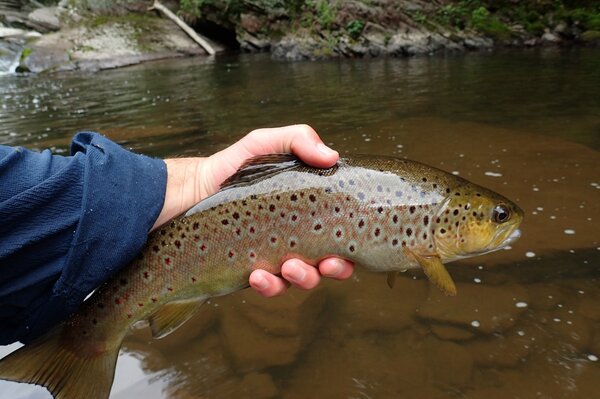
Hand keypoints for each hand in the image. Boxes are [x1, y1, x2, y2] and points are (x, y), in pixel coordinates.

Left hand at [153, 125, 353, 296]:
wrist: (188, 192)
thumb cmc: (230, 167)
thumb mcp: (261, 145)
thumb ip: (296, 140)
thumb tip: (332, 157)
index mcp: (305, 212)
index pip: (339, 234)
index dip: (349, 246)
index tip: (346, 248)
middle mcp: (295, 237)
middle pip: (328, 264)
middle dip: (333, 270)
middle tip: (325, 264)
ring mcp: (273, 257)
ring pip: (300, 280)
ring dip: (302, 278)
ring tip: (288, 266)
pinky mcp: (250, 272)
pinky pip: (268, 287)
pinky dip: (268, 285)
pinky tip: (257, 275)